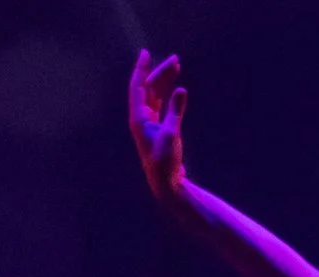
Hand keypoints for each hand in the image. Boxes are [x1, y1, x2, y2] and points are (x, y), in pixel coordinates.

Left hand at [127, 50, 188, 202]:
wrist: (165, 181)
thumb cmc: (165, 162)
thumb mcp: (171, 135)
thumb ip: (175, 112)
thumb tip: (181, 90)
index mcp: (138, 119)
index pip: (138, 88)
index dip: (141, 70)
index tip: (145, 53)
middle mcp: (141, 118)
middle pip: (148, 88)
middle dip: (159, 72)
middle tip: (176, 59)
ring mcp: (149, 122)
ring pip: (155, 95)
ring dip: (164, 80)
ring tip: (177, 65)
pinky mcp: (158, 127)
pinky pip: (161, 103)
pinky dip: (167, 93)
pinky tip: (176, 86)